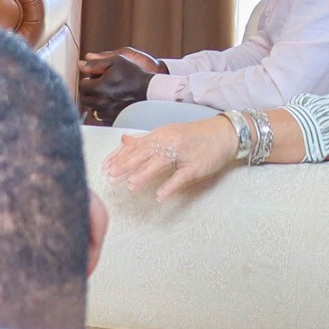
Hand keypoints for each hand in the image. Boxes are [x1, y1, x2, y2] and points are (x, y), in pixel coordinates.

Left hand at [78, 50, 155, 119]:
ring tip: (107, 94)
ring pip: (92, 107)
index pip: (82, 85)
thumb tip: (79, 64)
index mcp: (98, 87)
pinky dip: (103, 110)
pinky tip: (112, 103)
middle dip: (90, 91)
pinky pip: (101, 116)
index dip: (88, 80)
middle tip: (100, 86)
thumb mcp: (115, 62)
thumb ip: (95, 63)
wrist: (149, 90)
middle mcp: (100, 102)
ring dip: (96, 101)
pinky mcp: (113, 119)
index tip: (96, 79)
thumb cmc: (133, 74)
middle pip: (85, 97)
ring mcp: (107, 112)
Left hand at [102, 117, 235, 199]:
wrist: (224, 134)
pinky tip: (160, 195)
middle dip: (126, 165)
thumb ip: (145, 140)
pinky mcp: (197, 167)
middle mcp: (169, 142)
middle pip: (144, 154)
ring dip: (145, 174)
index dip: (119, 157)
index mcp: (160, 135)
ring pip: (161, 163)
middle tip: (111, 176)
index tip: (104, 167)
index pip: (135, 146)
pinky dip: (170, 186)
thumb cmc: (194, 136)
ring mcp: (183, 154)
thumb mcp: (168, 133)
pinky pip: (182, 177)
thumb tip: (123, 142)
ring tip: (131, 186)